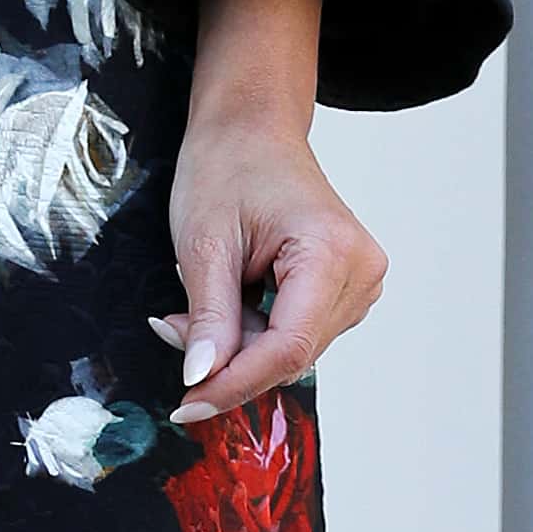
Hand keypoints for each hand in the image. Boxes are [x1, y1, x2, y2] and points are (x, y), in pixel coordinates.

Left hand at [153, 0, 387, 422]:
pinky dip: (254, 332)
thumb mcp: (203, 244)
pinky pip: (298, 333)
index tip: (187, 404)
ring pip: (293, 350)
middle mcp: (362, 271)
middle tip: (170, 331)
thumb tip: (201, 380)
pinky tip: (227, 304)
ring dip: (239, 346)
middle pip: (292, 355)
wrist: (252, 127)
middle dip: (228, 359)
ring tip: (194, 308)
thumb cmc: (228, 165)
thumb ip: (208, 318)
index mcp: (333, 253)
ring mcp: (360, 280)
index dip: (234, 384)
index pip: (288, 349)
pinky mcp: (345, 287)